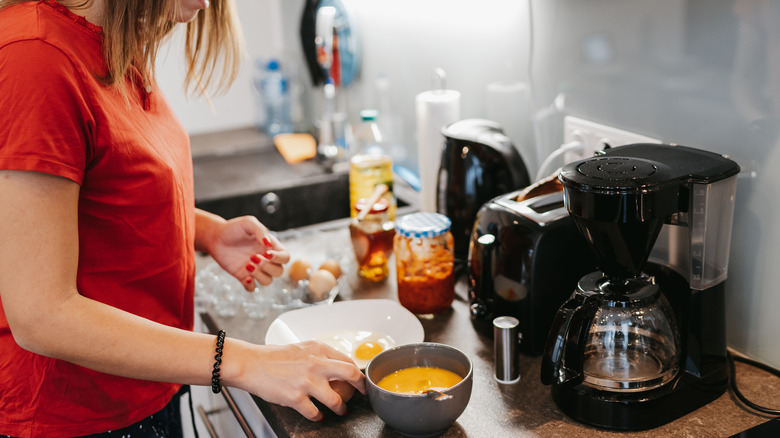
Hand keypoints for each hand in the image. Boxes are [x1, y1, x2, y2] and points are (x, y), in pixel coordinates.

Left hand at [206, 215, 289, 290]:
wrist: (216, 237)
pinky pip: (253, 288)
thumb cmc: (234, 228)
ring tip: (247, 265)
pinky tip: (245, 277)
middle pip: (279, 271)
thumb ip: (260, 230)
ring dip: (260, 276)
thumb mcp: (248, 223)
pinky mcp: (243, 276)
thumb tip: (269, 244)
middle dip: (268, 267)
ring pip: (268, 281)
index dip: (279, 258)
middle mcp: (266, 260)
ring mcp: (256, 269)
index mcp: (271, 247)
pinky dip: (251, 286)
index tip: (266, 253)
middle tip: (252, 257)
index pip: (285, 257)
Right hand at [236, 340, 366, 420]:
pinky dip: (319, 417)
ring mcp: (307, 382)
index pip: (347, 361)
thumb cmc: (273, 356)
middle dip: (361, 387)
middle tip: (363, 394)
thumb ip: (319, 355)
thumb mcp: (301, 347)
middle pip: (350, 375)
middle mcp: (316, 364)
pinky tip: (319, 416)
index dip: (357, 373)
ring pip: (336, 400)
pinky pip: (315, 412)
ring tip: (341, 411)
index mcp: (318, 349)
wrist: (251, 364)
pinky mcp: (295, 398)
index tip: (360, 380)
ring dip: (341, 408)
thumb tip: (334, 364)